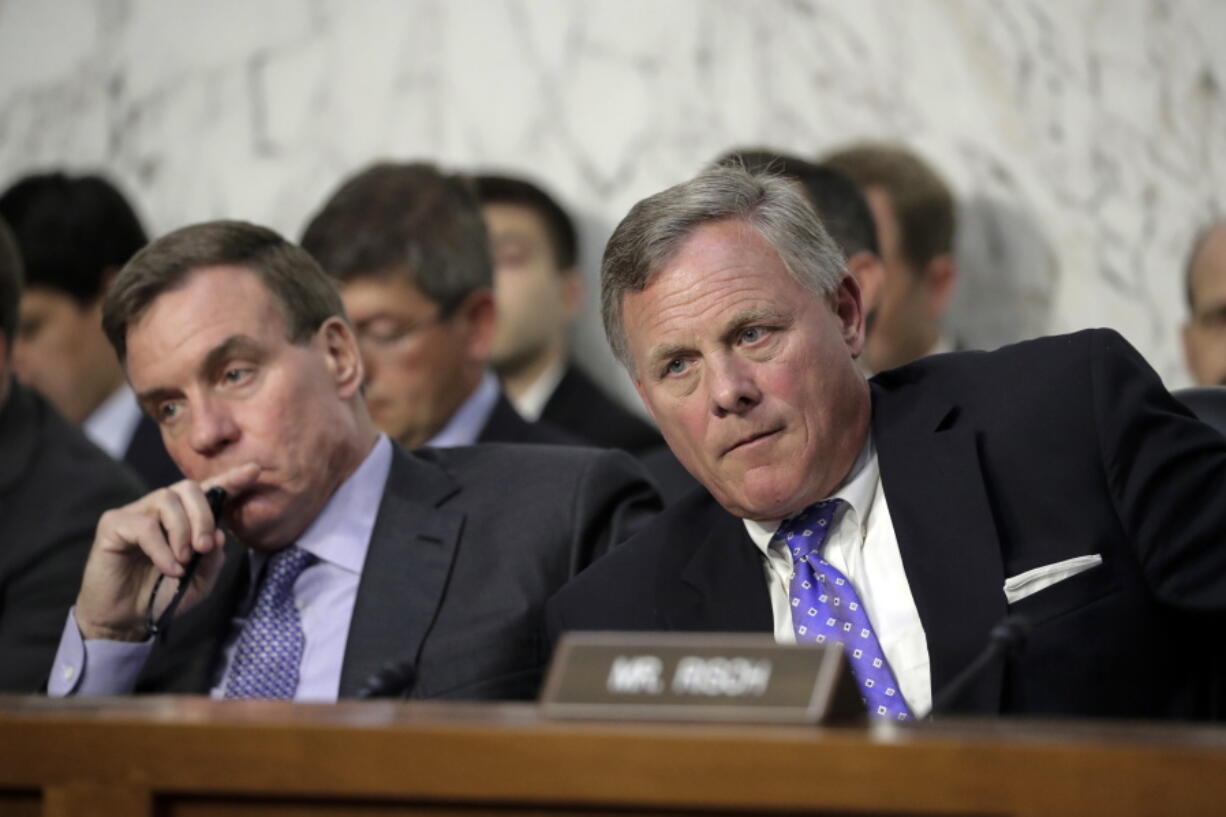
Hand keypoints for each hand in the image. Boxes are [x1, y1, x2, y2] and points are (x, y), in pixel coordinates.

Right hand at [74, 463, 260, 640]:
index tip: (254, 471)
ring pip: (167, 499)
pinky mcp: (113, 524)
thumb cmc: (163, 595)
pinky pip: (144, 525)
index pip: (209, 490)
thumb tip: (220, 534)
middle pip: (188, 488)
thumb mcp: (200, 582)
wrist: (127, 619)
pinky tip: (170, 569)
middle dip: (203, 516)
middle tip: (204, 547)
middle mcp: (160, 508)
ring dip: (182, 531)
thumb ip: (213, 559)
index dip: (231, 479)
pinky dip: (162, 549)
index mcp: (185, 517)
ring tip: (184, 561)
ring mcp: (135, 512)